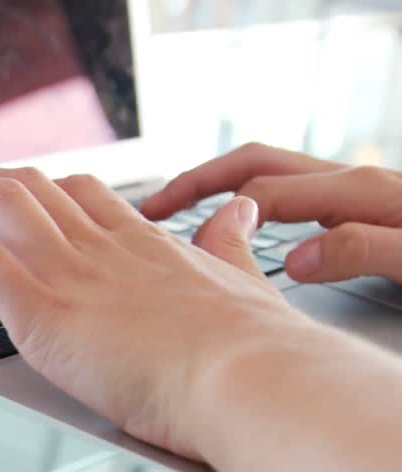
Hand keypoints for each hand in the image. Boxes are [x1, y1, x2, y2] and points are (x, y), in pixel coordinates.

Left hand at [0, 166, 313, 460]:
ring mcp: (69, 274)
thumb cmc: (251, 349)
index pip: (86, 194)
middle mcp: (102, 247)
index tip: (26, 184)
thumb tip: (238, 211)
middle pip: (34, 185)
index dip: (48, 185)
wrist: (245, 378)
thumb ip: (228, 244)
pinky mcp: (41, 312)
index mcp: (145, 243)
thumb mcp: (243, 279)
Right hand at [142, 142, 401, 282]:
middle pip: (257, 165)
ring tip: (183, 216)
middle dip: (200, 182)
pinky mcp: (365, 213)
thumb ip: (361, 252)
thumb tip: (298, 258)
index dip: (213, 214)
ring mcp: (359, 196)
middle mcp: (355, 185)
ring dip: (224, 190)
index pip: (264, 193)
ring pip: (273, 178)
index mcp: (360, 194)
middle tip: (153, 208)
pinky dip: (254, 207)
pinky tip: (246, 236)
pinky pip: (293, 199)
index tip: (171, 241)